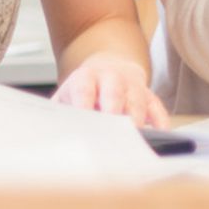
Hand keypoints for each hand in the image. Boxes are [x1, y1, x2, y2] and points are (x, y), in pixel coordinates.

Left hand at [51, 53, 169, 128]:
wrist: (108, 67)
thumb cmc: (83, 91)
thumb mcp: (66, 97)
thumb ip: (59, 114)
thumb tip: (49, 138)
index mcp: (86, 77)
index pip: (84, 89)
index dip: (84, 104)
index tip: (84, 124)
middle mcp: (111, 77)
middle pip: (114, 91)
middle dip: (113, 110)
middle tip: (111, 133)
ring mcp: (132, 85)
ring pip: (138, 100)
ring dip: (136, 119)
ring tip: (134, 141)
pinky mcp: (149, 94)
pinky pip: (157, 107)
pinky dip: (159, 121)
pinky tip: (158, 135)